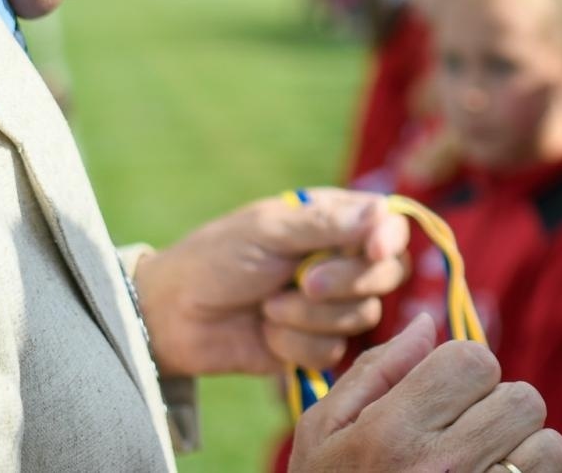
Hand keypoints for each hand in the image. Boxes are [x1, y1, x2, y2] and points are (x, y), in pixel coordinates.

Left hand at [133, 188, 409, 376]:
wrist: (172, 316)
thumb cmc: (217, 258)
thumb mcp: (269, 232)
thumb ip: (327, 225)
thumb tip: (384, 211)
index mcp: (335, 222)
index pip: (389, 227)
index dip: (389, 241)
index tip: (373, 252)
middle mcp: (342, 261)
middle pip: (387, 276)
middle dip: (346, 283)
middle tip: (304, 282)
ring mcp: (330, 305)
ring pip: (361, 317)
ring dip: (309, 316)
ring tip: (267, 307)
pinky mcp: (314, 344)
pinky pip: (332, 350)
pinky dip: (294, 343)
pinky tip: (265, 331)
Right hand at [290, 316, 561, 472]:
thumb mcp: (325, 435)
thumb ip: (374, 371)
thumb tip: (426, 324)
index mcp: (390, 433)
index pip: (472, 359)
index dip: (463, 370)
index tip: (446, 396)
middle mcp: (440, 468)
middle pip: (518, 397)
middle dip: (495, 409)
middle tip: (465, 434)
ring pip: (547, 442)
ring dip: (522, 448)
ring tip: (484, 465)